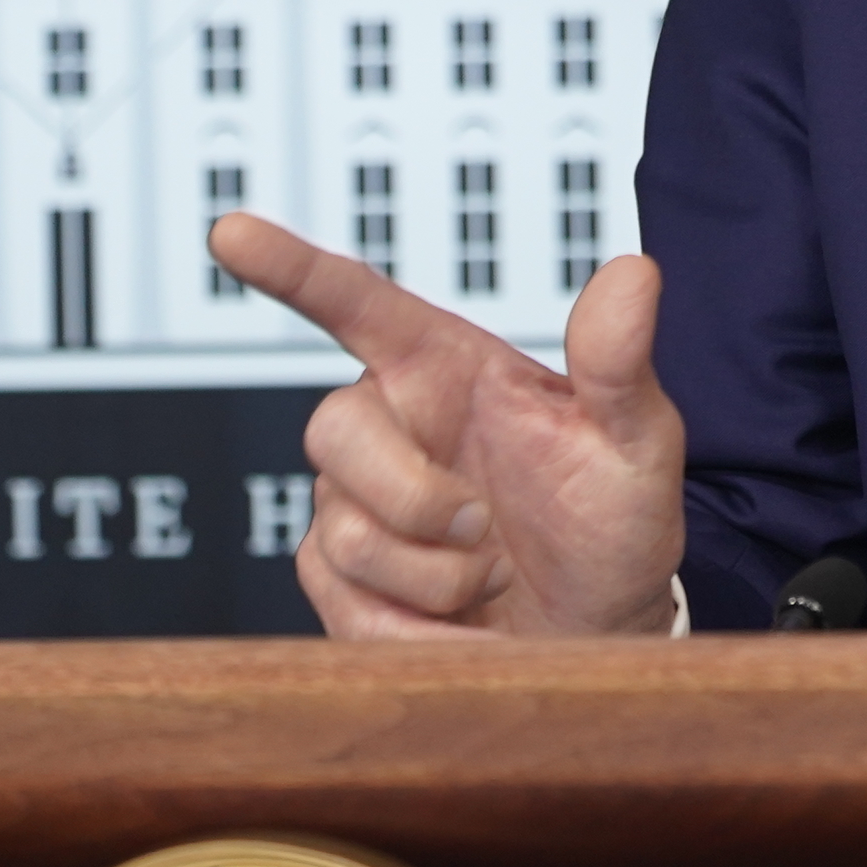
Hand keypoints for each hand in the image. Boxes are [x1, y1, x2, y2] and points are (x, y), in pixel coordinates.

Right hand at [208, 212, 685, 637]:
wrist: (598, 634)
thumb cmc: (611, 528)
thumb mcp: (636, 443)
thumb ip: (619, 363)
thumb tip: (633, 272)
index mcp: (445, 368)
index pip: (355, 304)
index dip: (289, 266)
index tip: (231, 232)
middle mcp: (390, 427)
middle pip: (332, 428)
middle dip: (414, 494)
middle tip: (488, 526)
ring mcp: (356, 507)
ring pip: (347, 532)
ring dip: (438, 574)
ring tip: (494, 575)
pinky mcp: (342, 585)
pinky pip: (349, 605)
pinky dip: (421, 627)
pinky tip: (464, 621)